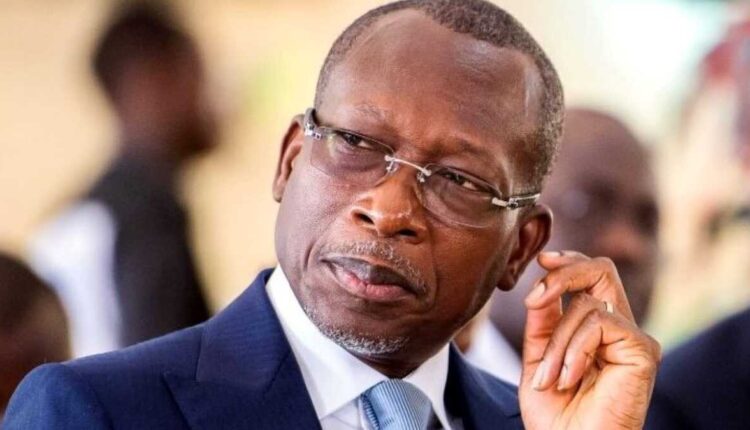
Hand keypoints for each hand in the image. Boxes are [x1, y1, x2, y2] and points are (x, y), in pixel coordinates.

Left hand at [518, 251, 660, 429]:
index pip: (592, 275)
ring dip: (557, 342)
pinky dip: (575, 349)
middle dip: (563, 275)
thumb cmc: (555, 415)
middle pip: (602, 269)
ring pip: (588, 303)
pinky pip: (600, 323)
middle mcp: (619, 328)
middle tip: (535, 299)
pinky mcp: (643, 351)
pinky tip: (569, 378)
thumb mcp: (537, 358)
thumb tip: (541, 280)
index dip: (568, 262)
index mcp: (595, 328)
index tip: (542, 260)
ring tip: (549, 377)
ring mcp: (633, 339)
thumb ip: (542, 321)